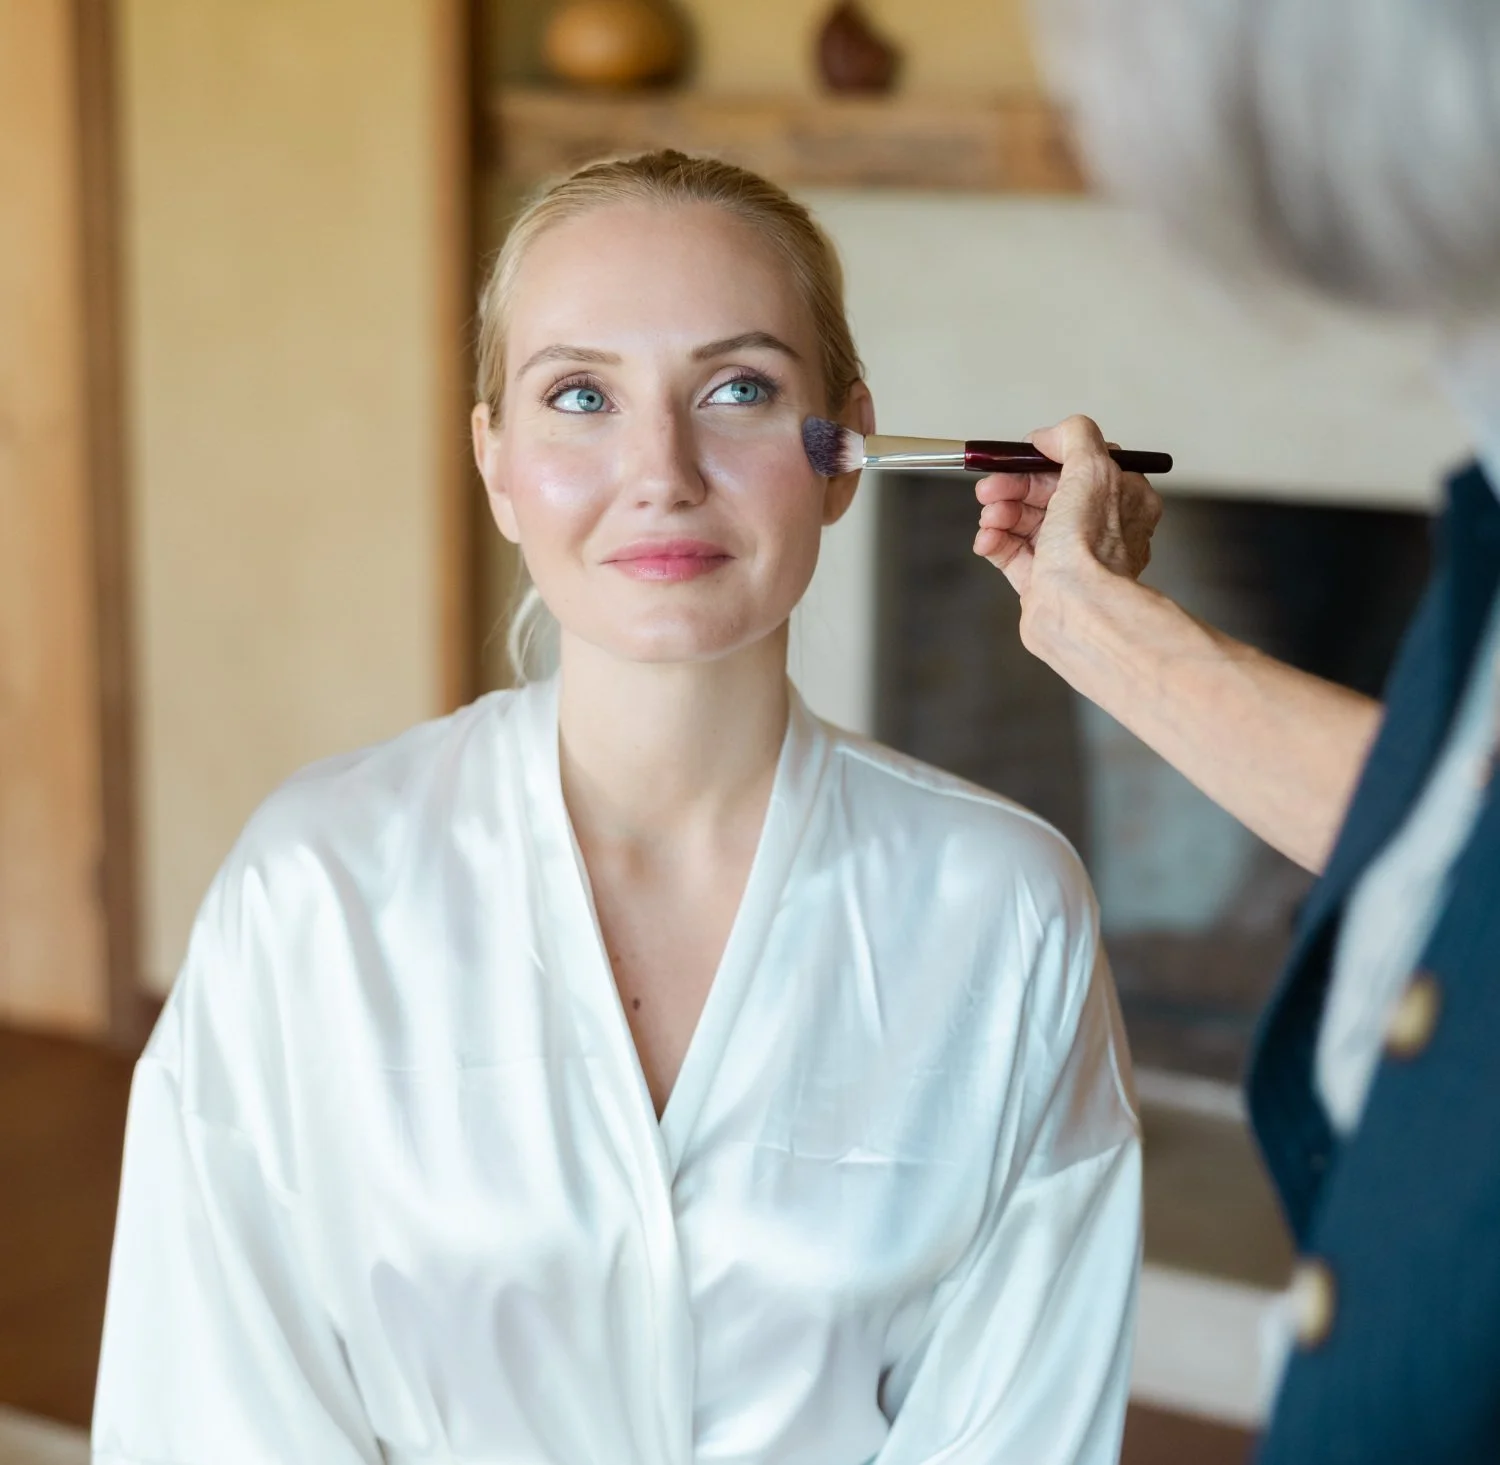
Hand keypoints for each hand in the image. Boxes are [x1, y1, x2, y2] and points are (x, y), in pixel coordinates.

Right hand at [973, 415, 1162, 629]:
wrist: (1077, 608)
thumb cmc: (1091, 548)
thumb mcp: (1093, 469)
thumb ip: (1074, 437)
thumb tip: (1050, 435)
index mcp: (1123, 500)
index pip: (1080, 466)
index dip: (1046, 459)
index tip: (1020, 457)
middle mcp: (1099, 529)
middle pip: (1048, 493)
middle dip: (1014, 487)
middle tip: (990, 488)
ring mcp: (1070, 557)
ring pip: (1027, 523)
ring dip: (1001, 513)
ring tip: (990, 516)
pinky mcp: (1043, 583)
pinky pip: (1013, 554)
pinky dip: (996, 542)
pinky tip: (987, 539)